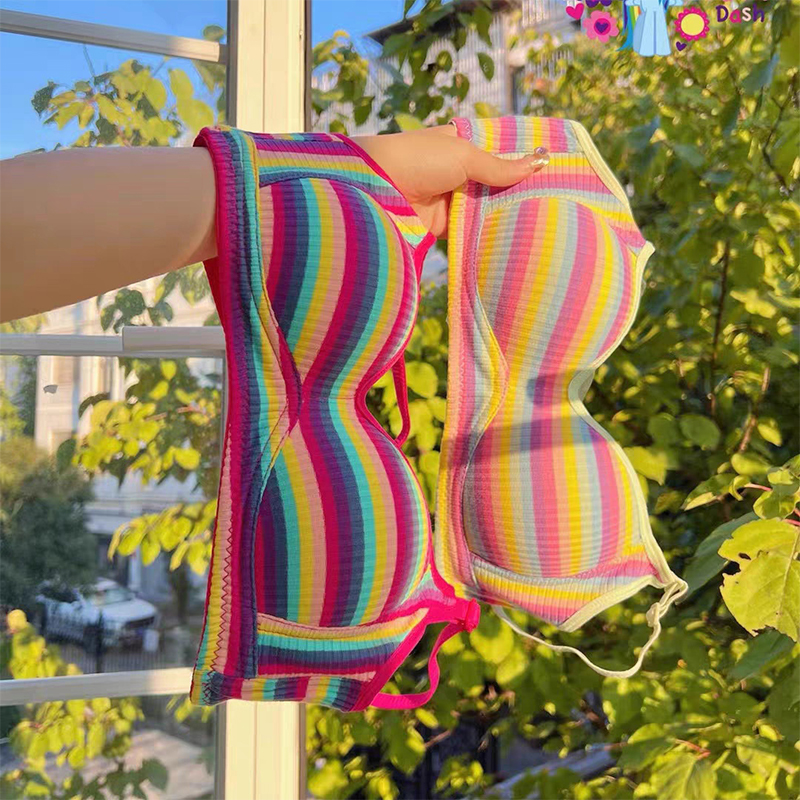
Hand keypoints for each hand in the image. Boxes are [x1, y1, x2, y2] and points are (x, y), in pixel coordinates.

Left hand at [352, 124, 548, 238]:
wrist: (378, 189)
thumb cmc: (419, 158)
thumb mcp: (464, 155)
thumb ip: (499, 166)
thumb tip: (539, 162)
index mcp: (460, 143)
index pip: (498, 150)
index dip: (522, 159)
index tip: (551, 167)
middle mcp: (457, 170)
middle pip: (495, 181)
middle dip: (518, 190)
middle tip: (555, 198)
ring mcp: (451, 199)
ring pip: (486, 207)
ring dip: (505, 213)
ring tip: (544, 218)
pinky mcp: (445, 226)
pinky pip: (472, 229)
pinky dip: (488, 233)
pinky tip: (515, 236)